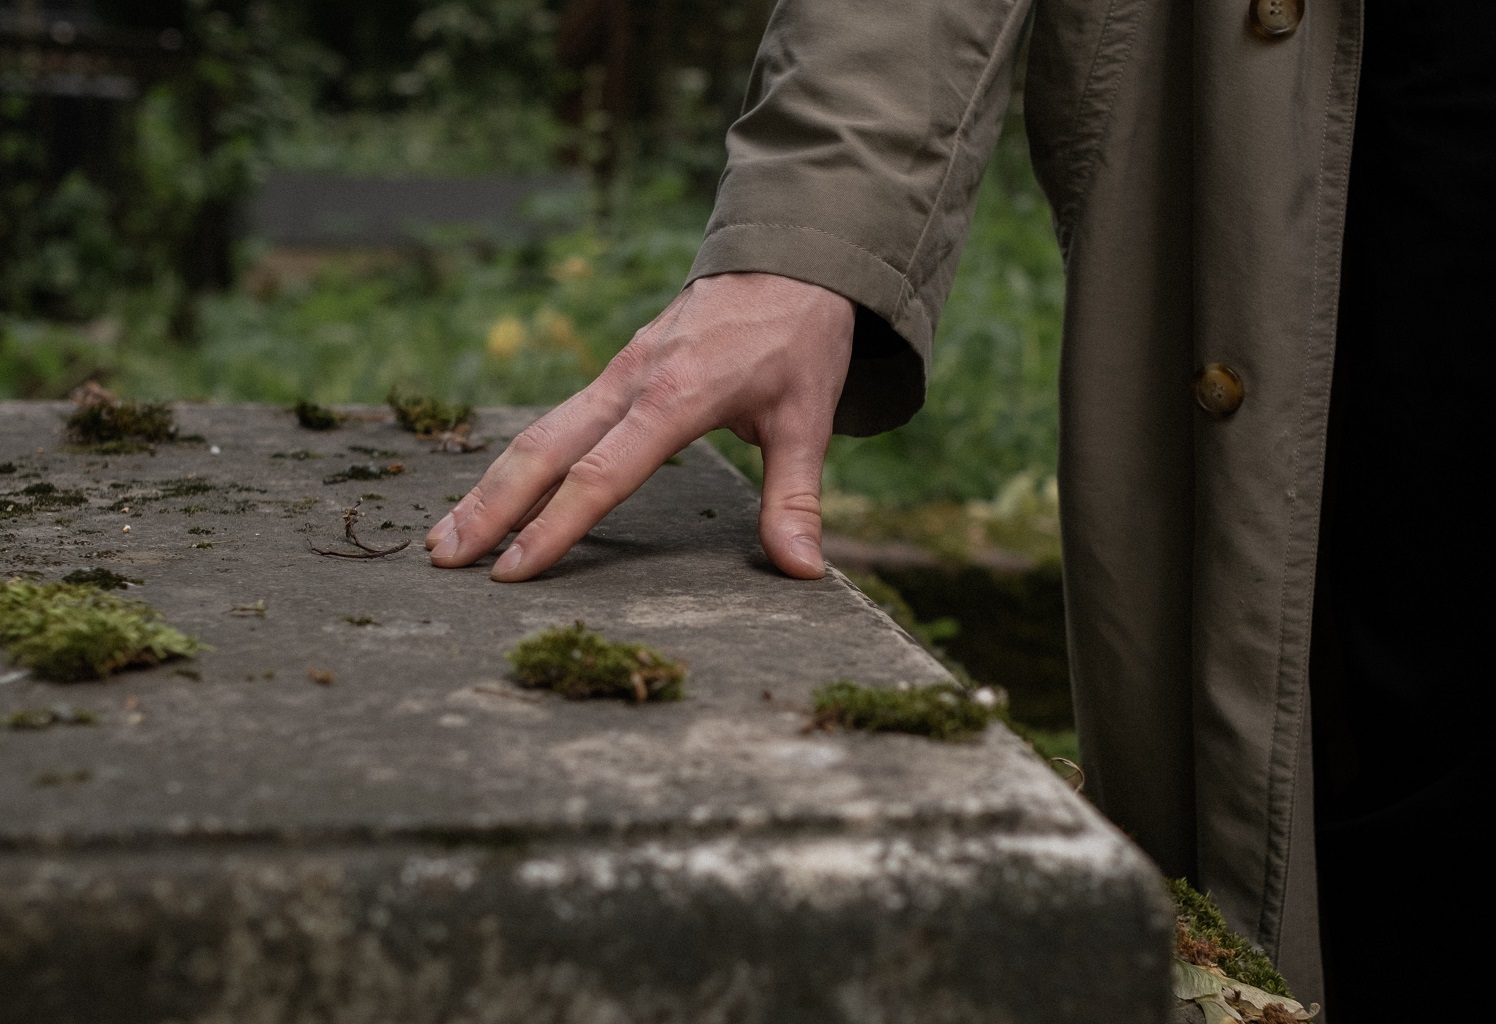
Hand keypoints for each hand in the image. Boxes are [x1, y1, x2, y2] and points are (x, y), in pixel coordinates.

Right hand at [425, 272, 855, 580]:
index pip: (602, 474)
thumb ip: (796, 497)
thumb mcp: (809, 418)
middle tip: (442, 558)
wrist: (789, 255)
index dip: (556, 526)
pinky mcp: (618, 370)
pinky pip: (559, 419)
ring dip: (491, 485)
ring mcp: (619, 372)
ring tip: (447, 536)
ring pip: (540, 432)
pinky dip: (521, 460)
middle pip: (544, 449)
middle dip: (490, 506)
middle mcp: (632, 381)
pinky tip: (500, 493)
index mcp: (676, 397)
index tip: (512, 570)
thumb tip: (803, 570)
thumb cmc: (799, 336)